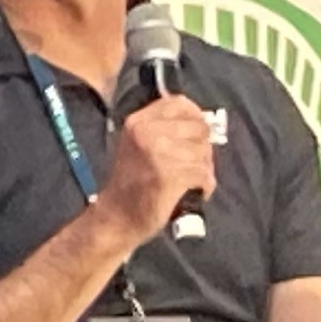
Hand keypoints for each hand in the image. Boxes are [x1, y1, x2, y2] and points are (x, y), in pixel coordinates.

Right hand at [92, 93, 218, 244]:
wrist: (117, 217)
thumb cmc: (131, 182)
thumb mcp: (137, 144)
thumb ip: (162, 129)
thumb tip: (202, 121)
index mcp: (138, 122)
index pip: (180, 104)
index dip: (196, 117)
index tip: (196, 134)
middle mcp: (146, 132)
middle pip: (199, 129)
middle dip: (203, 148)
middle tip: (193, 165)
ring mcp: (158, 154)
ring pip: (203, 154)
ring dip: (204, 170)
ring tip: (191, 181)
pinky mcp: (170, 176)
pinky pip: (204, 175)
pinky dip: (204, 186)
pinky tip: (193, 192)